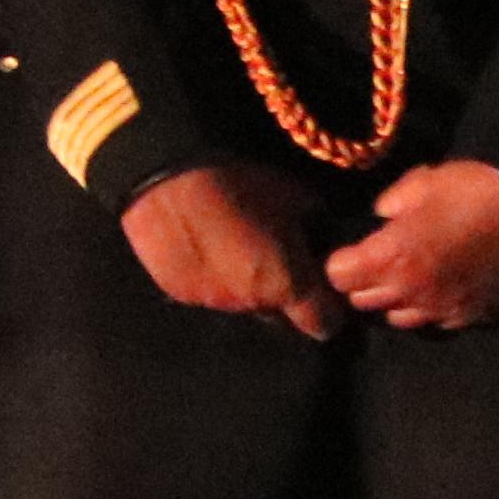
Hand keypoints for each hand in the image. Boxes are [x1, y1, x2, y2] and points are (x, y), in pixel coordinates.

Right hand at [121, 161, 344, 337]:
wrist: (169, 174)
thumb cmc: (242, 181)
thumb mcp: (297, 194)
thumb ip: (315, 227)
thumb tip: (320, 233)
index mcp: (289, 285)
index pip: (323, 324)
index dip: (329, 310)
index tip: (323, 290)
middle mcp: (251, 303)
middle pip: (278, 316)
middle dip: (281, 295)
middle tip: (274, 259)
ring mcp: (210, 301)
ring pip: (239, 303)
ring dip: (243, 285)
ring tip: (232, 248)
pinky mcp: (176, 291)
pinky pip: (204, 291)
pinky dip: (209, 276)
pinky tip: (202, 246)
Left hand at [328, 159, 498, 332]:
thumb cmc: (475, 189)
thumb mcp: (421, 183)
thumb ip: (389, 205)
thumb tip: (382, 218)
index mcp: (391, 258)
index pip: (338, 277)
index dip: (342, 261)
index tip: (353, 250)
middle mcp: (413, 292)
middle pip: (362, 301)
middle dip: (363, 282)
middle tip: (378, 262)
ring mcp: (445, 309)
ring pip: (399, 318)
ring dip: (396, 299)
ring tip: (410, 277)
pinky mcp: (476, 317)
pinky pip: (440, 322)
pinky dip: (434, 308)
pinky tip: (444, 287)